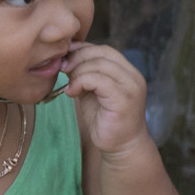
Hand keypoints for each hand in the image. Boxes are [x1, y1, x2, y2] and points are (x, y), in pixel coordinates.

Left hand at [62, 42, 152, 158]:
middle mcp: (132, 75)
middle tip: (62, 70)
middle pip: (102, 52)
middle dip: (77, 58)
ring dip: (77, 72)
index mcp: (126, 71)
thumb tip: (65, 58)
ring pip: (99, 64)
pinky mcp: (124, 99)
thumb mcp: (91, 90)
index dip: (81, 50)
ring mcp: (131, 86)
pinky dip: (80, 82)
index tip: (63, 59)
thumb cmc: (103, 119)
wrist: (120, 145)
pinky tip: (71, 93)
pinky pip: (99, 80)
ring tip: (69, 86)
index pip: (103, 49)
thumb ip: (84, 74)